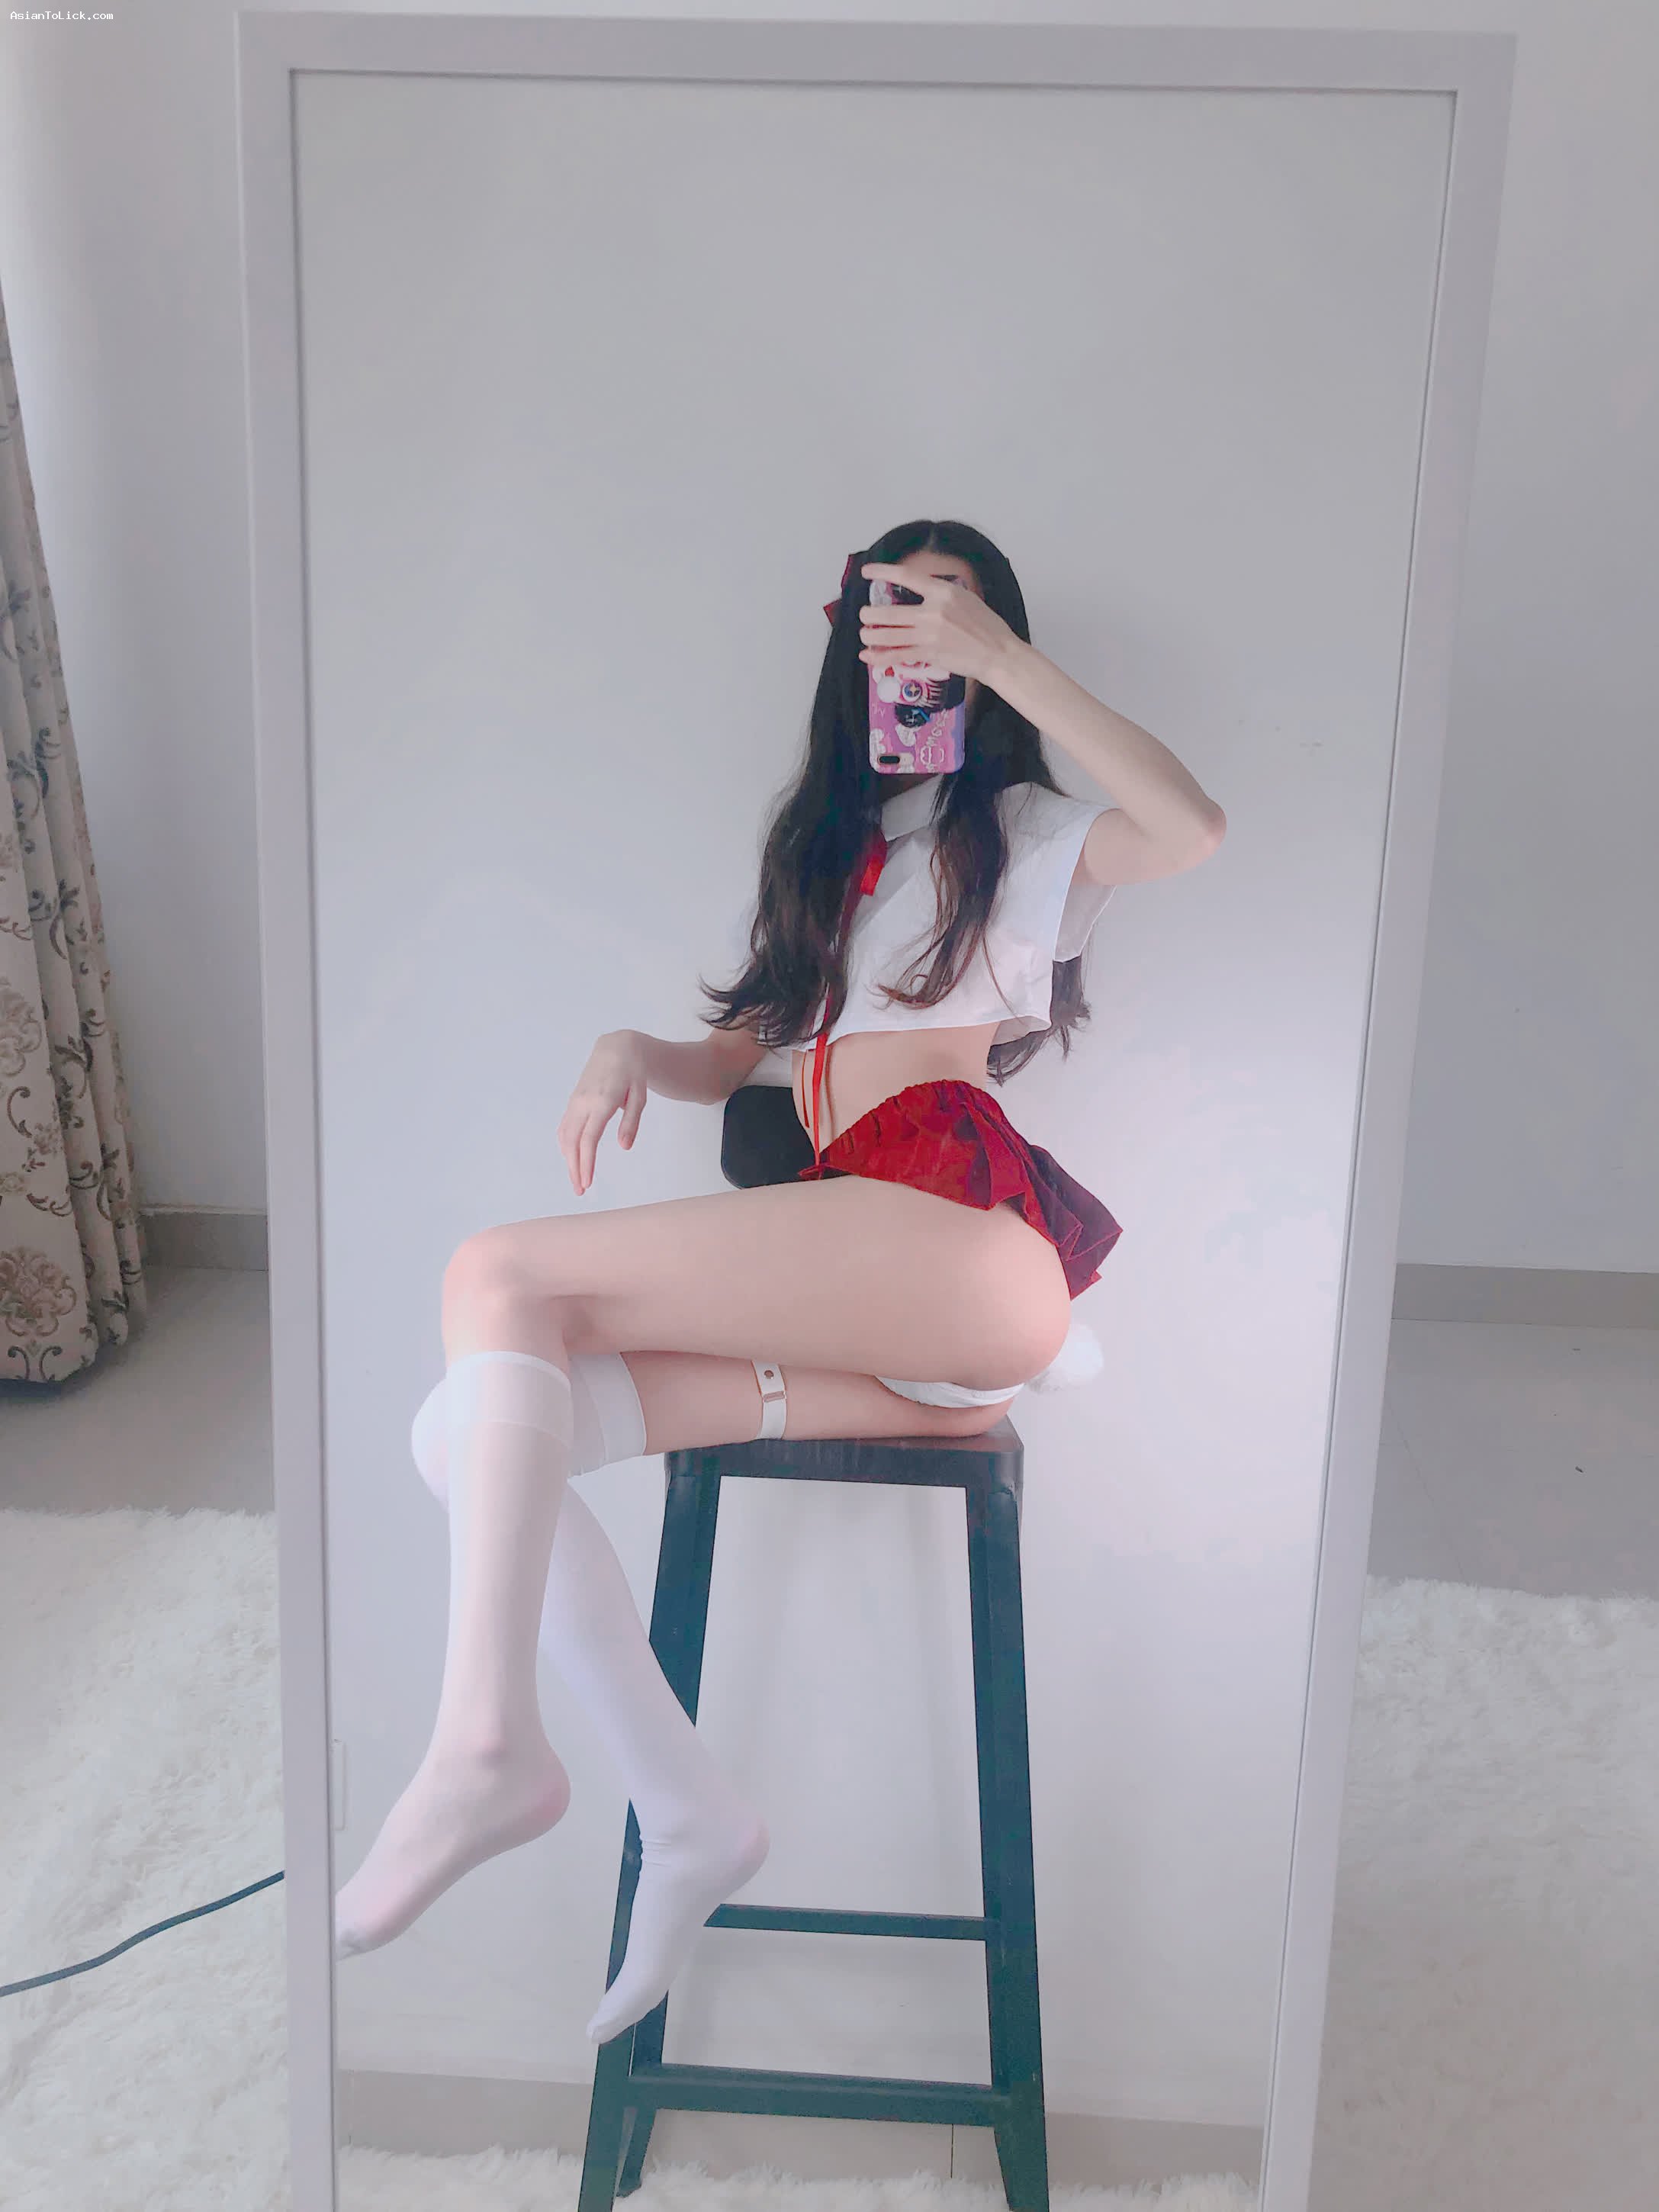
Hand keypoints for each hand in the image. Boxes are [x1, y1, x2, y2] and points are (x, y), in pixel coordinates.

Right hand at [557, 1030, 648, 1195]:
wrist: (617, 1048)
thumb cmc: (633, 1073)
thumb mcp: (640, 1096)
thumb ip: (631, 1122)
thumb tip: (624, 1147)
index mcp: (602, 1102)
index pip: (589, 1138)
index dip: (586, 1162)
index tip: (587, 1182)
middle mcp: (583, 1102)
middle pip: (572, 1141)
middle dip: (574, 1168)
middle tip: (579, 1190)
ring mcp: (575, 1101)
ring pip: (565, 1135)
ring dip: (567, 1159)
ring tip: (576, 1179)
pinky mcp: (573, 1100)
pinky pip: (564, 1125)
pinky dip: (564, 1144)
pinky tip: (569, 1157)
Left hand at [857, 562, 1017, 686]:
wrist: (997, 653)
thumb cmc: (985, 626)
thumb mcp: (964, 598)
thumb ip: (939, 594)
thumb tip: (918, 590)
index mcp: (943, 591)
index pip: (906, 576)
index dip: (882, 572)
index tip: (867, 572)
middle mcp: (933, 611)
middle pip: (887, 611)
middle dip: (868, 614)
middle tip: (865, 615)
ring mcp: (928, 635)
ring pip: (886, 635)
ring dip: (869, 635)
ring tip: (865, 634)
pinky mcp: (928, 655)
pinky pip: (895, 656)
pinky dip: (878, 657)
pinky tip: (868, 655)